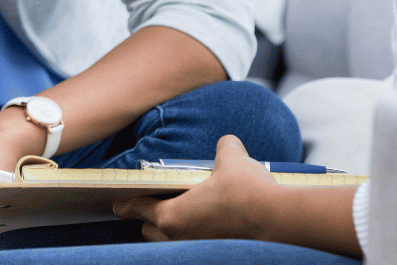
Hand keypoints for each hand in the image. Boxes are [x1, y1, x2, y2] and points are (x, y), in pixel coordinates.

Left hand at [113, 134, 277, 242]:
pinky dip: (193, 236)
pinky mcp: (215, 255)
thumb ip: (223, 148)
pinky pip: (193, 247)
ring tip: (181, 213)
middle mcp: (179, 239)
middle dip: (148, 217)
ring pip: (171, 243)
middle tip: (151, 203)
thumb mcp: (232, 158)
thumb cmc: (248, 192)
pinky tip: (207, 224)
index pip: (138, 208)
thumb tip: (226, 144)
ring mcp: (196, 251)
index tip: (118, 203)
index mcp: (172, 215)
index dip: (126, 202)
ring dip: (170, 230)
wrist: (279, 221)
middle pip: (151, 230)